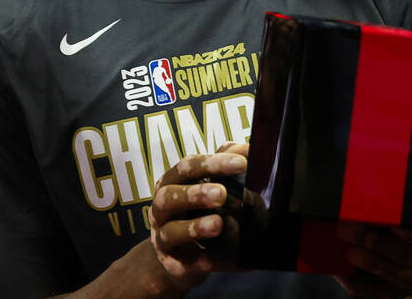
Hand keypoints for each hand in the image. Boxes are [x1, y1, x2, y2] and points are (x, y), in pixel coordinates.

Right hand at [149, 142, 246, 288]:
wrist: (181, 256)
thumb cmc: (198, 211)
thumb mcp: (210, 184)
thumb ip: (226, 165)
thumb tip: (249, 148)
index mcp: (173, 182)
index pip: (188, 167)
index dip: (213, 163)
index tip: (241, 163)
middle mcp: (163, 208)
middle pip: (170, 195)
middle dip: (196, 193)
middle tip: (222, 194)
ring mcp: (163, 237)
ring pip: (171, 231)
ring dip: (194, 227)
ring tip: (218, 224)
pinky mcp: (172, 264)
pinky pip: (182, 265)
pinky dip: (198, 261)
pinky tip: (211, 260)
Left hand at [334, 212, 411, 296]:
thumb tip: (379, 167)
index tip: (395, 225)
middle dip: (379, 243)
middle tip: (349, 228)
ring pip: (404, 279)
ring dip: (374, 265)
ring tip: (349, 252)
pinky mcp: (407, 293)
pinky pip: (385, 294)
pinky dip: (363, 286)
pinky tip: (343, 274)